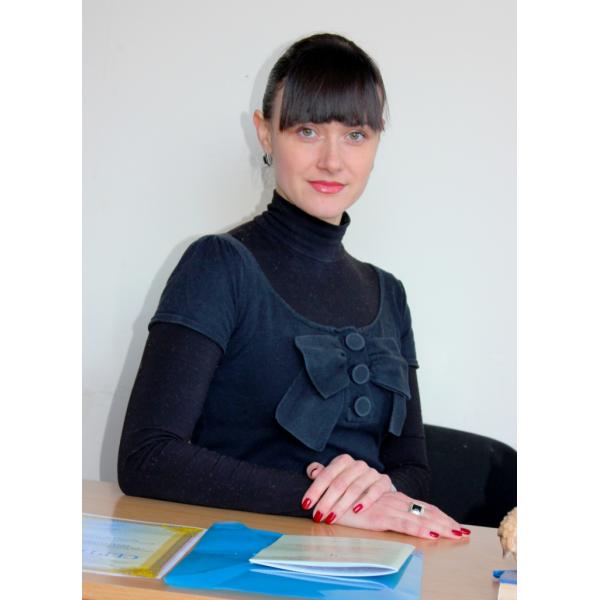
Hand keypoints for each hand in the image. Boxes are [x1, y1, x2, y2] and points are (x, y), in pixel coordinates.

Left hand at [301, 454, 393, 523]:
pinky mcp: (384, 481)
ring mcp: (371, 472)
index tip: (306, 504)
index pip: (326, 475)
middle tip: (317, 516)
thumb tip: (313, 471)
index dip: (315, 490)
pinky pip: (375, 491)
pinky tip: (356, 511)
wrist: (378, 485)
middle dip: (326, 501)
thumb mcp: (336, 476)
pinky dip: (365, 501)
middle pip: (339, 483)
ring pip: (355, 488)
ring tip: (332, 517)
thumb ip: (323, 474)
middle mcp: (357, 464)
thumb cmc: (351, 483)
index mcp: (343, 461)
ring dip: (341, 505)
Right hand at [335, 491, 470, 539]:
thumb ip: (369, 501)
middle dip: (444, 521)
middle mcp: (392, 500)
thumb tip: (379, 508)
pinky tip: (434, 534)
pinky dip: (421, 530)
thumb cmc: (340, 500)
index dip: (436, 514)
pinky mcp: (380, 517)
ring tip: (457, 533)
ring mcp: (388, 508)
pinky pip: (405, 524)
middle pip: (424, 511)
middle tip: (463, 531)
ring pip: (419, 518)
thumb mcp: (359, 502)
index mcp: (390, 497)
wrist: (325, 496)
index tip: (452, 522)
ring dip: (440, 526)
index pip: (418, 506)